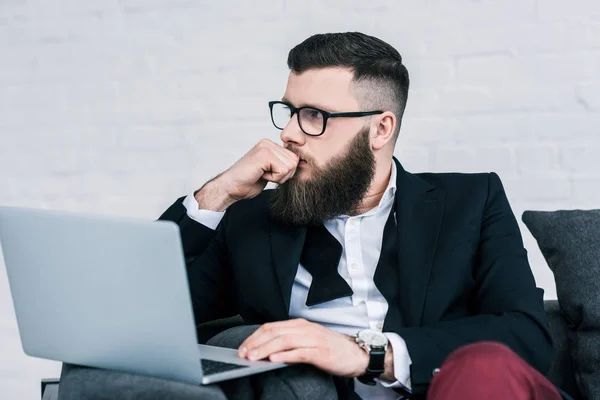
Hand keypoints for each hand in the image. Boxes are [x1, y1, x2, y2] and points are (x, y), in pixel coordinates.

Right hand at [195, 139, 298, 210]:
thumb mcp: (272, 171)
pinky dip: (274, 178)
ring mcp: (266, 147)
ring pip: (290, 166)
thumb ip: (284, 165)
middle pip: (294, 162)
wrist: (231, 187)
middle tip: (266, 174)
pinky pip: (283, 170)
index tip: (270, 173)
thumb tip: (304, 164)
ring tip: (262, 174)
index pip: (294, 158)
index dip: (286, 172)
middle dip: (283, 174)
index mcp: (271, 145)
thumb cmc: (249, 181)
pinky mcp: (264, 154)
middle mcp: (268, 143)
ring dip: (278, 176)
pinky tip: (260, 175)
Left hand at [238, 318, 368, 377]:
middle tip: (243, 354)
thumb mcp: (309, 340)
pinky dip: (285, 356)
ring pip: (284, 341)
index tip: (243, 347)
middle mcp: (306, 329)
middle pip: (274, 332)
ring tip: (253, 357)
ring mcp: (313, 340)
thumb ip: (291, 341)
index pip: (272, 327)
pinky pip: (299, 353)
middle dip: (256, 343)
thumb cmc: (332, 349)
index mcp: (301, 325)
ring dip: (265, 349)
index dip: (255, 336)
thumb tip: (267, 349)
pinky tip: (274, 360)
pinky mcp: (320, 352)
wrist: (357, 355)